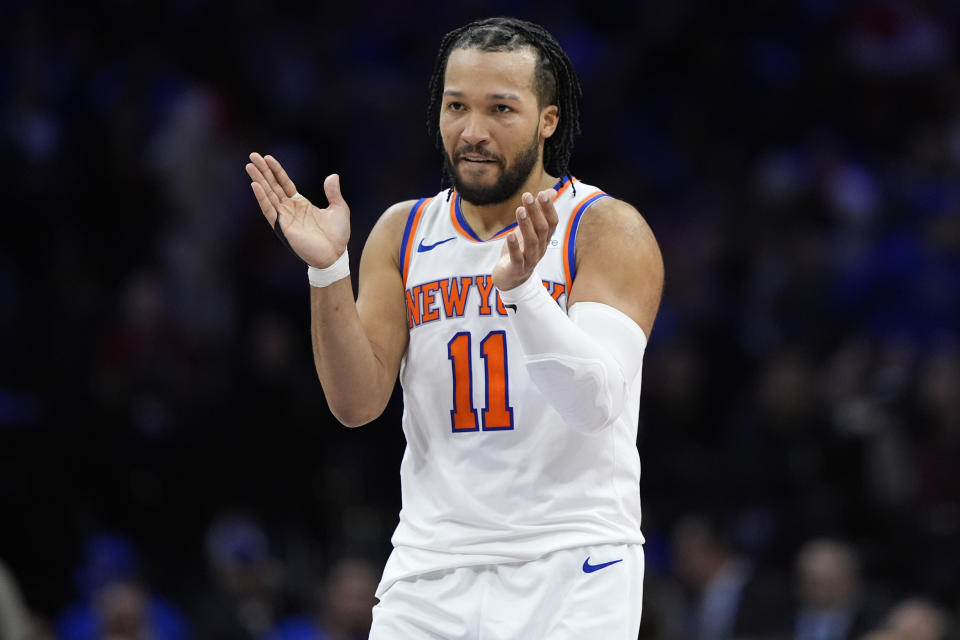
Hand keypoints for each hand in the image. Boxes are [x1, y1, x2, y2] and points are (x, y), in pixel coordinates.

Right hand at [245, 152, 349, 267]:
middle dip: (263, 171)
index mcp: (301, 203)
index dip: (276, 171)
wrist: (335, 255)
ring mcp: (284, 217)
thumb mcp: (339, 209)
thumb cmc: (337, 236)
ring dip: (259, 180)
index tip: (267, 158)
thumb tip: (333, 176)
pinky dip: (262, 198)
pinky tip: (255, 185)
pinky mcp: (282, 227)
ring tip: (250, 166)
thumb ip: (333, 192)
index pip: (284, 183)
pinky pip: (269, 210)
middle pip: (273, 186)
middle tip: (252, 156)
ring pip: (268, 195)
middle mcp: (290, 209)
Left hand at [492, 189, 558, 289]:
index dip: (549, 208)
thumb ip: (539, 211)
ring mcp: (530, 260)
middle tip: (527, 196)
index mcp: (544, 238)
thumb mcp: (530, 229)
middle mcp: (540, 248)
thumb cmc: (520, 250)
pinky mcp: (517, 269)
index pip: (552, 222)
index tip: (542, 193)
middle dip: (536, 212)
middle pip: (542, 229)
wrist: (510, 278)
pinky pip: (517, 258)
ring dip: (526, 225)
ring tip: (519, 209)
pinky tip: (509, 235)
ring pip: (532, 242)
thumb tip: (550, 191)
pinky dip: (514, 246)